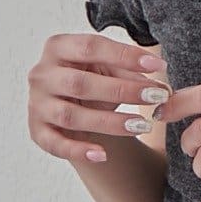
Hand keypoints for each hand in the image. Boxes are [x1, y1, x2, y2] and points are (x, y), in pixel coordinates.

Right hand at [27, 32, 171, 164]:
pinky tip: (103, 154)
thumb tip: (162, 85)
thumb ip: (131, 71)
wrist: (71, 107)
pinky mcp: (37, 131)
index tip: (158, 66)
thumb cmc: (92, 80)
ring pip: (71, 116)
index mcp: (58, 47)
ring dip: (109, 122)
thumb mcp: (109, 69)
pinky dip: (79, 151)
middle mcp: (42, 74)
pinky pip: (56, 144)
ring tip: (142, 125)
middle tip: (156, 97)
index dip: (125, 55)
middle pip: (80, 83)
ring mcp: (37, 104)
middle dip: (122, 91)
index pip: (91, 47)